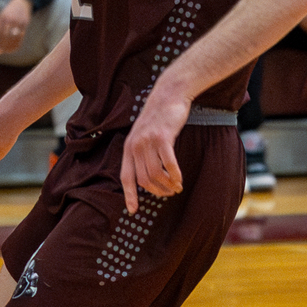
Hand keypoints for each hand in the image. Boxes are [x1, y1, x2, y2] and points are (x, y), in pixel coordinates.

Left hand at [0, 0, 32, 54]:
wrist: (22, 2)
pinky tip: (15, 48)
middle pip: (5, 35)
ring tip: (7, 52)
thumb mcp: (1, 15)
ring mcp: (18, 22)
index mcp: (3, 18)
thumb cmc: (9, 10)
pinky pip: (21, 36)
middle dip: (2, 44)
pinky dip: (18, 43)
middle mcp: (10, 20)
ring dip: (10, 46)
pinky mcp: (25, 24)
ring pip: (13, 36)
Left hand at [120, 81, 190, 212]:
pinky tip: (180, 179)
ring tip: (177, 186)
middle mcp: (135, 145)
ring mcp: (148, 141)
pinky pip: (169, 164)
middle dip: (158, 191)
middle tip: (169, 193)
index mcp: (128, 147)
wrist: (168, 95)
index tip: (133, 211)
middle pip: (145, 180)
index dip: (129, 195)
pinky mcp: (163, 137)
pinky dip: (175, 175)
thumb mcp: (143, 135)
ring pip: (157, 174)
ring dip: (168, 185)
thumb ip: (142, 153)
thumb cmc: (159, 119)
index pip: (126, 177)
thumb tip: (147, 179)